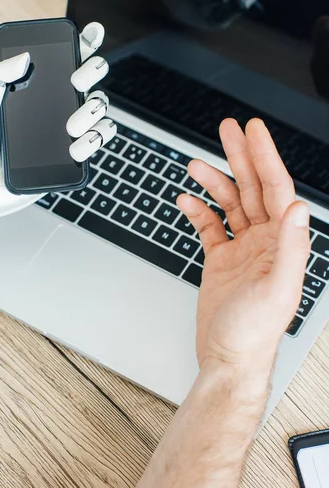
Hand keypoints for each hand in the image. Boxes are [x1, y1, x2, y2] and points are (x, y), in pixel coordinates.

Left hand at [0, 23, 111, 219]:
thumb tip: (23, 58)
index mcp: (34, 91)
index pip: (64, 61)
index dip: (83, 43)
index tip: (92, 31)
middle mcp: (55, 108)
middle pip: (89, 81)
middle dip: (94, 71)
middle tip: (77, 80)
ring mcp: (65, 133)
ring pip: (99, 111)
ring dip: (94, 111)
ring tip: (71, 126)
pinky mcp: (70, 159)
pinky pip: (97, 142)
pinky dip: (96, 140)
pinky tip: (78, 146)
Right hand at [177, 118, 310, 371]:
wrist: (228, 359)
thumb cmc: (254, 334)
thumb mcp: (278, 292)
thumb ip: (292, 249)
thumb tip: (300, 209)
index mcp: (283, 245)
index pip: (276, 190)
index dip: (265, 157)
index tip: (253, 131)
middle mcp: (265, 242)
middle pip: (253, 188)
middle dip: (240, 156)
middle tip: (229, 128)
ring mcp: (242, 249)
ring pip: (229, 204)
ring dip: (213, 182)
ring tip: (195, 163)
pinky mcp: (221, 260)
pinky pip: (210, 227)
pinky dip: (198, 211)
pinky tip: (186, 200)